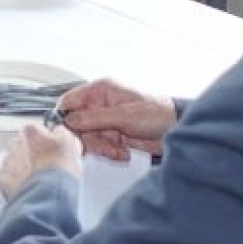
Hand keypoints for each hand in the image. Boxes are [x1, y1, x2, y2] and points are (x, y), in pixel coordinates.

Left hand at [0, 122, 81, 198]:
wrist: (47, 194)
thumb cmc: (60, 169)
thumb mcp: (71, 143)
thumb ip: (61, 133)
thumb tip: (58, 131)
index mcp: (31, 132)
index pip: (36, 130)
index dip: (45, 140)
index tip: (51, 149)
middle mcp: (15, 144)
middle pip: (22, 145)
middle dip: (31, 153)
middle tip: (45, 166)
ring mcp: (8, 161)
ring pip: (15, 161)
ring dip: (24, 167)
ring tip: (38, 179)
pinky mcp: (3, 179)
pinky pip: (10, 178)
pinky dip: (18, 181)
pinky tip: (30, 187)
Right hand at [56, 78, 175, 161]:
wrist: (177, 131)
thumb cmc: (158, 113)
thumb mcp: (124, 115)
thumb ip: (94, 118)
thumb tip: (69, 120)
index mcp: (100, 90)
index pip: (69, 101)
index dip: (65, 117)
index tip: (68, 133)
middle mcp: (99, 104)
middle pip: (76, 124)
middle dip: (89, 138)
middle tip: (102, 146)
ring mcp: (105, 121)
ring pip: (87, 138)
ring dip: (101, 148)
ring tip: (117, 151)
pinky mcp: (112, 136)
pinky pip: (99, 147)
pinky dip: (109, 153)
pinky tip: (123, 153)